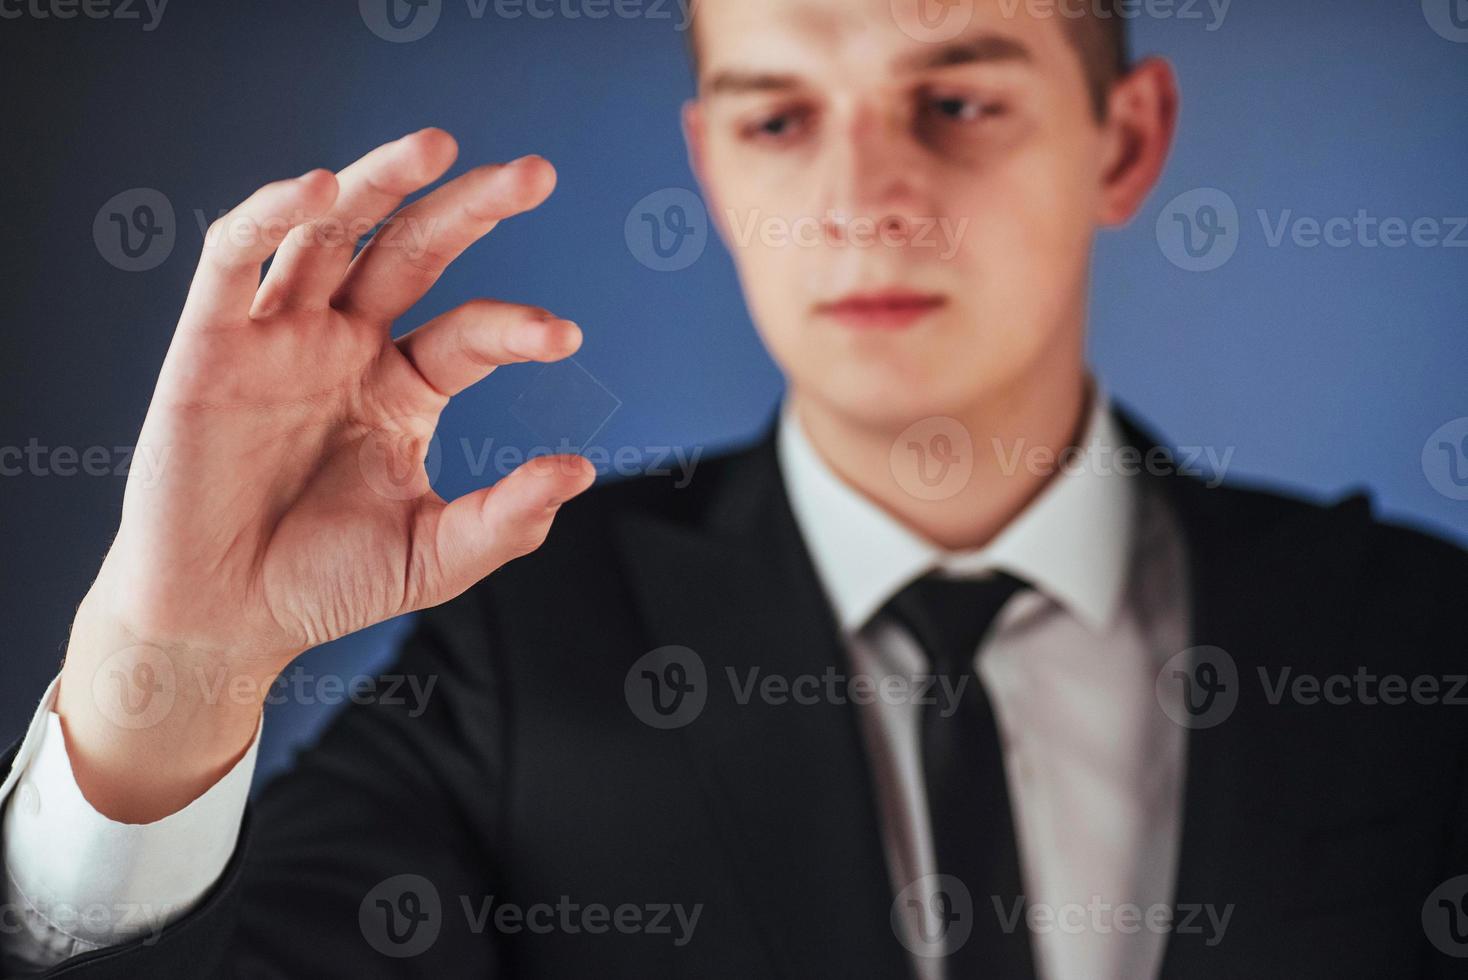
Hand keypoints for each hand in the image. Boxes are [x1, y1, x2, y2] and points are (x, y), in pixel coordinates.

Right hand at [56, 129, 593, 820]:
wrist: (221, 621)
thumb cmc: (324, 584)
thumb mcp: (431, 557)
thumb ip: (505, 519)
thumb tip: (582, 471)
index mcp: (403, 387)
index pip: (470, 334)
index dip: (516, 326)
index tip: (565, 336)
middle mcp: (346, 346)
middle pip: (412, 250)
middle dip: (471, 207)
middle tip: (535, 173)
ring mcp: (280, 337)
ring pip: (329, 232)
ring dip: (379, 181)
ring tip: (437, 145)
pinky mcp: (210, 343)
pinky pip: (235, 259)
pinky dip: (271, 215)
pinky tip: (320, 188)